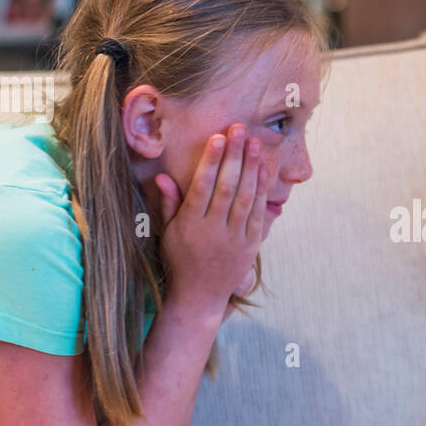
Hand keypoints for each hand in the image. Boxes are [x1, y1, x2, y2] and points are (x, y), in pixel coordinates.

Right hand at [154, 125, 269, 319]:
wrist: (200, 296)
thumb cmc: (180, 260)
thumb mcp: (168, 233)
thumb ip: (169, 203)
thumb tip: (162, 176)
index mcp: (190, 224)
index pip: (202, 186)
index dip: (211, 161)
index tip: (217, 138)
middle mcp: (213, 230)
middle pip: (226, 186)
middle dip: (233, 156)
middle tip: (239, 129)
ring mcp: (234, 238)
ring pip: (245, 197)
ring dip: (250, 167)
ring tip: (253, 142)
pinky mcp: (250, 245)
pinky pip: (257, 213)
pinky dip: (261, 190)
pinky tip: (263, 169)